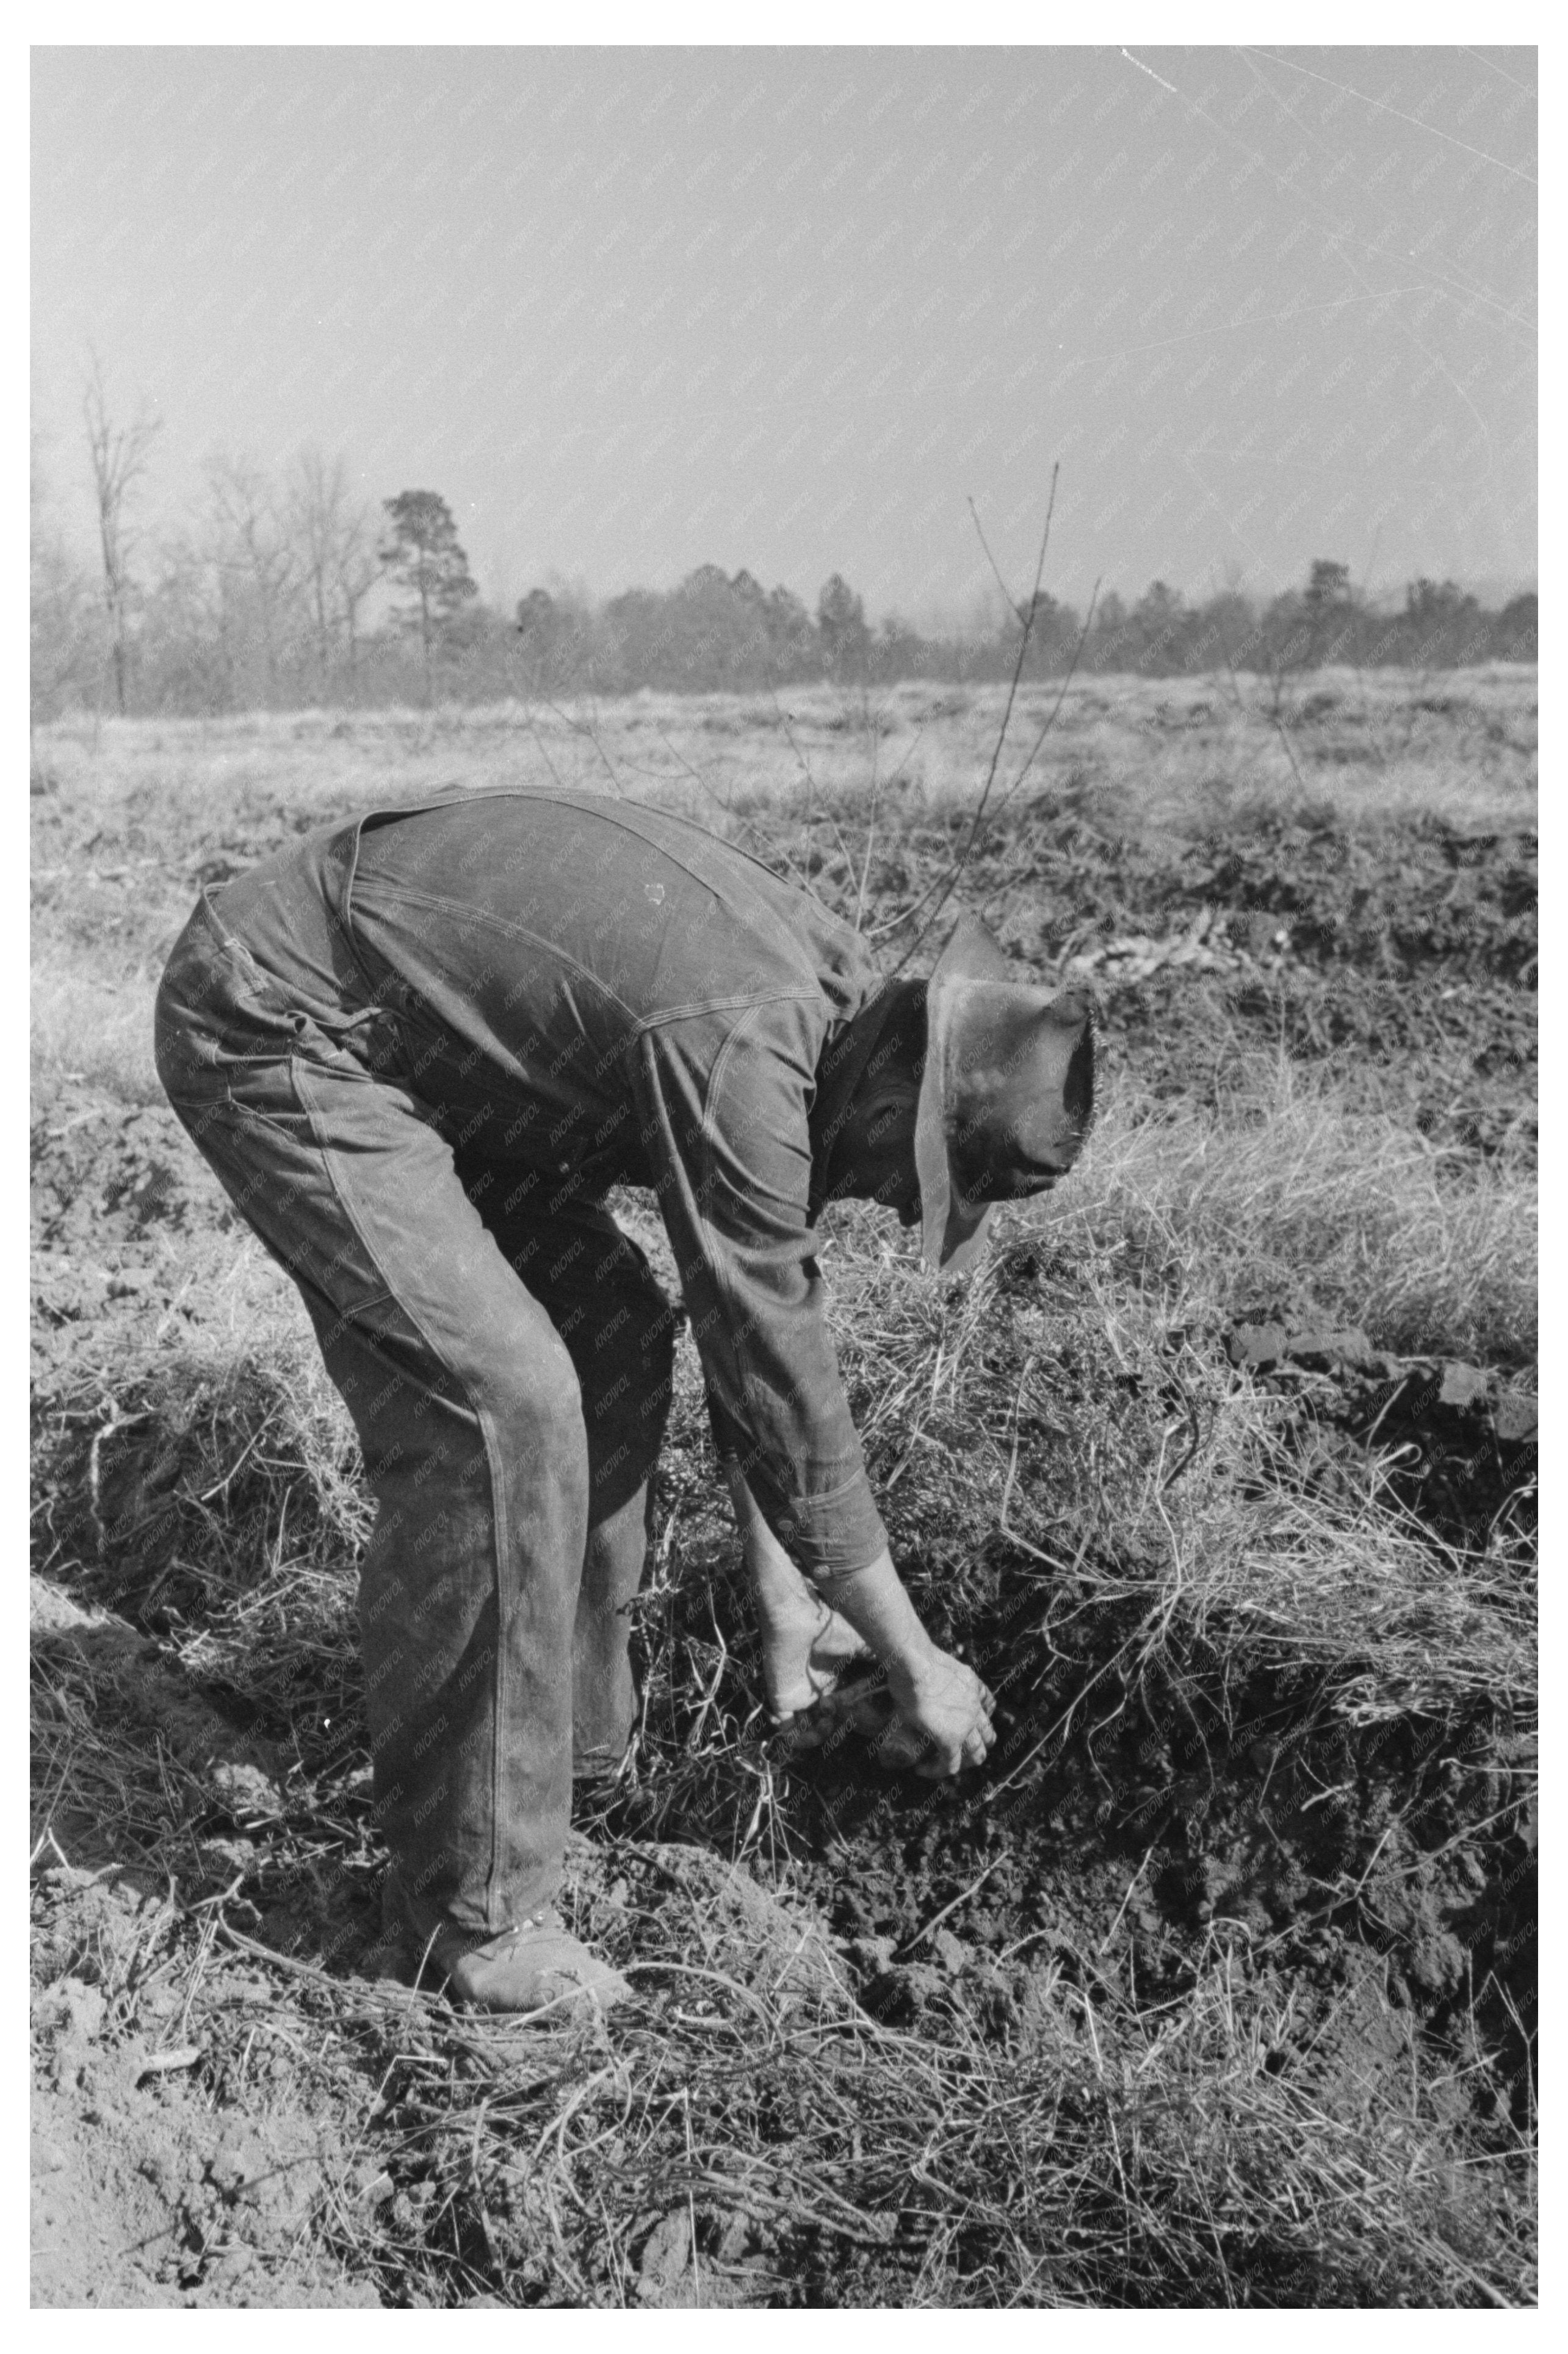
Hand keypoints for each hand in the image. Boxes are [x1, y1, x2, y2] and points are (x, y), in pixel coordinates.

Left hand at [883, 1647, 996, 1778]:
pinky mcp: (975, 1685)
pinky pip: (988, 1701)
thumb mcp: (906, 1722)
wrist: (914, 1662)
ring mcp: (975, 1704)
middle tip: (950, 1758)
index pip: (950, 1766)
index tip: (921, 1768)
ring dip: (982, 1741)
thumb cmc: (906, 1693)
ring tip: (972, 1740)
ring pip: (988, 1731)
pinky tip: (978, 1711)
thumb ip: (919, 1735)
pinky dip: (986, 1710)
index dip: (935, 1771)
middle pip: (978, 1754)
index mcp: (950, 1739)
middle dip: (965, 1762)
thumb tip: (919, 1738)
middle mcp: (968, 1725)